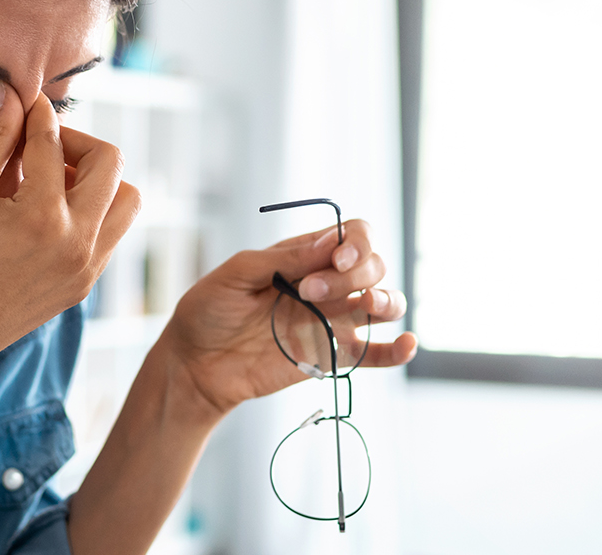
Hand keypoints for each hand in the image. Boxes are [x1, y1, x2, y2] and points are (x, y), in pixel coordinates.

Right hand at [0, 78, 140, 375]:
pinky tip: (49, 212)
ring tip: (51, 180)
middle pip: (111, 163)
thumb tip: (7, 92)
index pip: (53, 142)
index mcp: (42, 217)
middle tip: (39, 145)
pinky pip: (111, 232)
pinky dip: (93, 210)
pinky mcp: (85, 285)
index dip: (35, 113)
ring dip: (97, 179)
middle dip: (77, 142)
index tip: (23, 102)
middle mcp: (77, 243)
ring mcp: (87, 268)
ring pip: (126, 200)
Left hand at [160, 220, 414, 413]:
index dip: (355, 243)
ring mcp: (333, 320)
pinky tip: (406, 344)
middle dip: (353, 273)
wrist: (195, 364)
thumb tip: (330, 243)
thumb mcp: (236, 274)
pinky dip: (397, 349)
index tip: (335, 259)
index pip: (353, 236)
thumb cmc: (208, 312)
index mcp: (304, 256)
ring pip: (384, 303)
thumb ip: (283, 258)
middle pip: (372, 266)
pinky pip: (376, 353)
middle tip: (309, 292)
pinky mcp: (332, 356)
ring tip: (367, 304)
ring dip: (386, 299)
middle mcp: (326, 284)